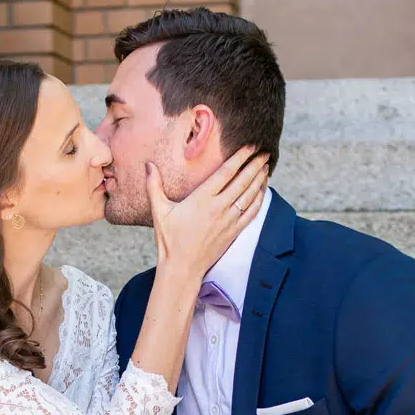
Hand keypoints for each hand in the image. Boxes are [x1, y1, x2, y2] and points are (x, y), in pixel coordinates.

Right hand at [149, 147, 268, 281]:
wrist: (182, 268)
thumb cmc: (169, 240)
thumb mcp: (159, 211)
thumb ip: (154, 186)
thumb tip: (148, 165)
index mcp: (201, 199)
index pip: (226, 173)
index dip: (240, 157)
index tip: (250, 146)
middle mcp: (218, 208)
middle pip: (242, 181)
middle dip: (255, 165)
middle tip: (264, 152)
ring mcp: (228, 221)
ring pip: (249, 195)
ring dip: (259, 180)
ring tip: (266, 166)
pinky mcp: (233, 232)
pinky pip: (251, 213)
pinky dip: (259, 199)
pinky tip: (263, 190)